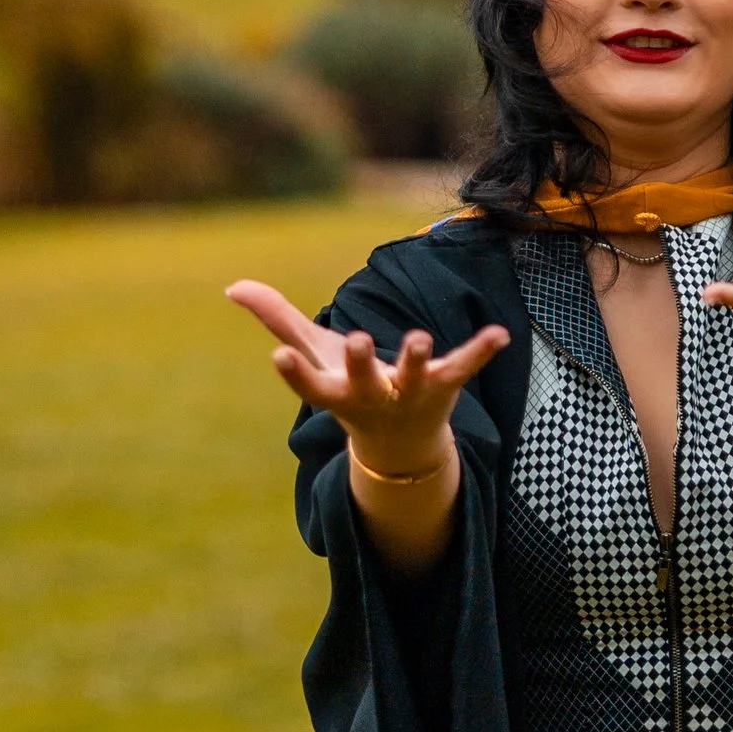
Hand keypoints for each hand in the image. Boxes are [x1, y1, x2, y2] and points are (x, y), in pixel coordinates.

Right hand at [225, 280, 506, 481]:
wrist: (400, 446)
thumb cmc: (348, 388)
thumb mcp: (314, 356)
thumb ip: (277, 319)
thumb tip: (232, 285)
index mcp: (335, 392)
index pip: (309, 384)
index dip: (294, 373)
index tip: (278, 356)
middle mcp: (371, 397)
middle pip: (363, 382)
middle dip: (360, 364)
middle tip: (357, 341)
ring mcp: (410, 394)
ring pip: (414, 378)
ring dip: (415, 359)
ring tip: (420, 337)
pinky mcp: (444, 386)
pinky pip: (464, 368)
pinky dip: (481, 351)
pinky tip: (500, 334)